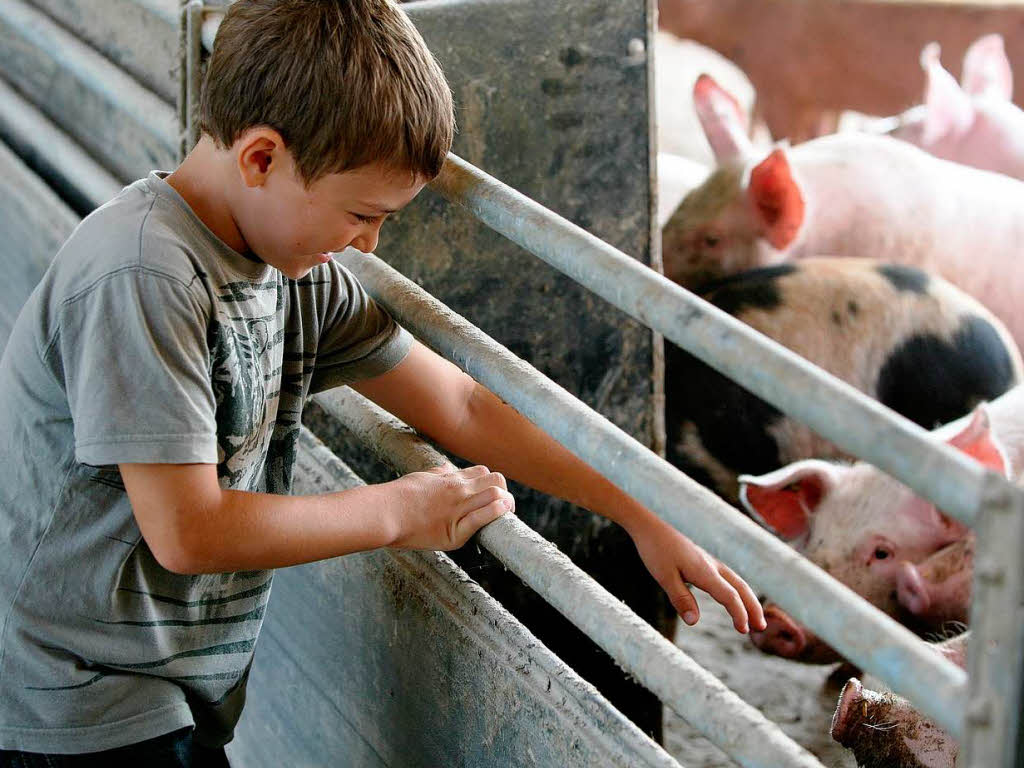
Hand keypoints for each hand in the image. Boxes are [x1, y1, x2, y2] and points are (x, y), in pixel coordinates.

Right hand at [385, 464, 513, 550]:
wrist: (384, 512)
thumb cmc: (396, 497)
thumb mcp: (420, 478)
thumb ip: (437, 474)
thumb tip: (445, 469)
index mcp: (450, 479)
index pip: (483, 472)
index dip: (491, 483)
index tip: (491, 494)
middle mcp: (458, 490)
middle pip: (496, 480)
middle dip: (503, 491)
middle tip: (504, 505)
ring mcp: (457, 508)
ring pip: (495, 495)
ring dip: (505, 503)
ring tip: (506, 513)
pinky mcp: (455, 530)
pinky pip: (483, 517)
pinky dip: (496, 513)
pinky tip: (502, 514)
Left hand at [628, 514, 765, 633]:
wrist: (650, 521)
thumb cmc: (655, 548)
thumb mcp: (664, 577)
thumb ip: (680, 599)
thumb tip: (694, 622)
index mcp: (704, 571)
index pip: (729, 596)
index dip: (739, 613)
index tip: (744, 631)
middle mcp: (712, 564)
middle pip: (741, 587)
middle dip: (753, 607)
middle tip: (762, 627)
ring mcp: (709, 559)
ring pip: (736, 580)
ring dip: (747, 598)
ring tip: (753, 616)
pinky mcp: (703, 557)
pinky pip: (727, 575)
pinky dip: (737, 589)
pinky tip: (732, 595)